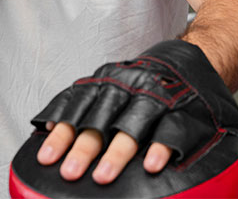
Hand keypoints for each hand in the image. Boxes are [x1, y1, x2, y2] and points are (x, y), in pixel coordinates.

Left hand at [31, 40, 237, 184]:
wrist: (190, 61)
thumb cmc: (143, 81)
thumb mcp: (111, 83)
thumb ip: (85, 103)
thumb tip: (46, 128)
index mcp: (109, 81)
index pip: (80, 105)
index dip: (63, 131)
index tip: (47, 157)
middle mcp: (131, 87)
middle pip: (103, 117)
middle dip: (85, 146)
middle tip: (69, 173)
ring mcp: (158, 97)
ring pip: (135, 124)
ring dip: (118, 151)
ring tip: (103, 176)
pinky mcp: (184, 110)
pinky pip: (172, 129)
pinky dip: (160, 146)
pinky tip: (150, 166)